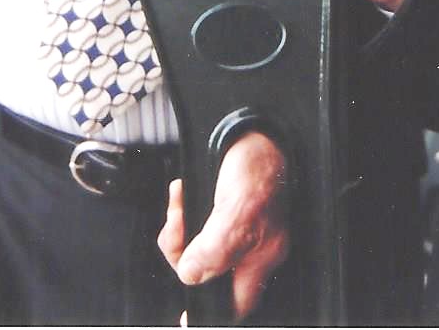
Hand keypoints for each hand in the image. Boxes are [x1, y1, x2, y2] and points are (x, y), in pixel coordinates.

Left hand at [159, 131, 289, 321]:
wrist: (258, 127)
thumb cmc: (260, 163)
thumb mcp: (236, 208)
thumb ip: (216, 246)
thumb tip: (192, 274)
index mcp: (260, 256)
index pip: (235, 303)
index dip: (211, 311)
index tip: (186, 318)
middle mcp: (250, 248)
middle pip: (207, 274)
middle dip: (182, 254)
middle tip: (178, 229)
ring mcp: (237, 230)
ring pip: (196, 250)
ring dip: (178, 229)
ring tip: (179, 205)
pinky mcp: (223, 212)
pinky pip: (195, 226)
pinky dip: (182, 211)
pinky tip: (182, 195)